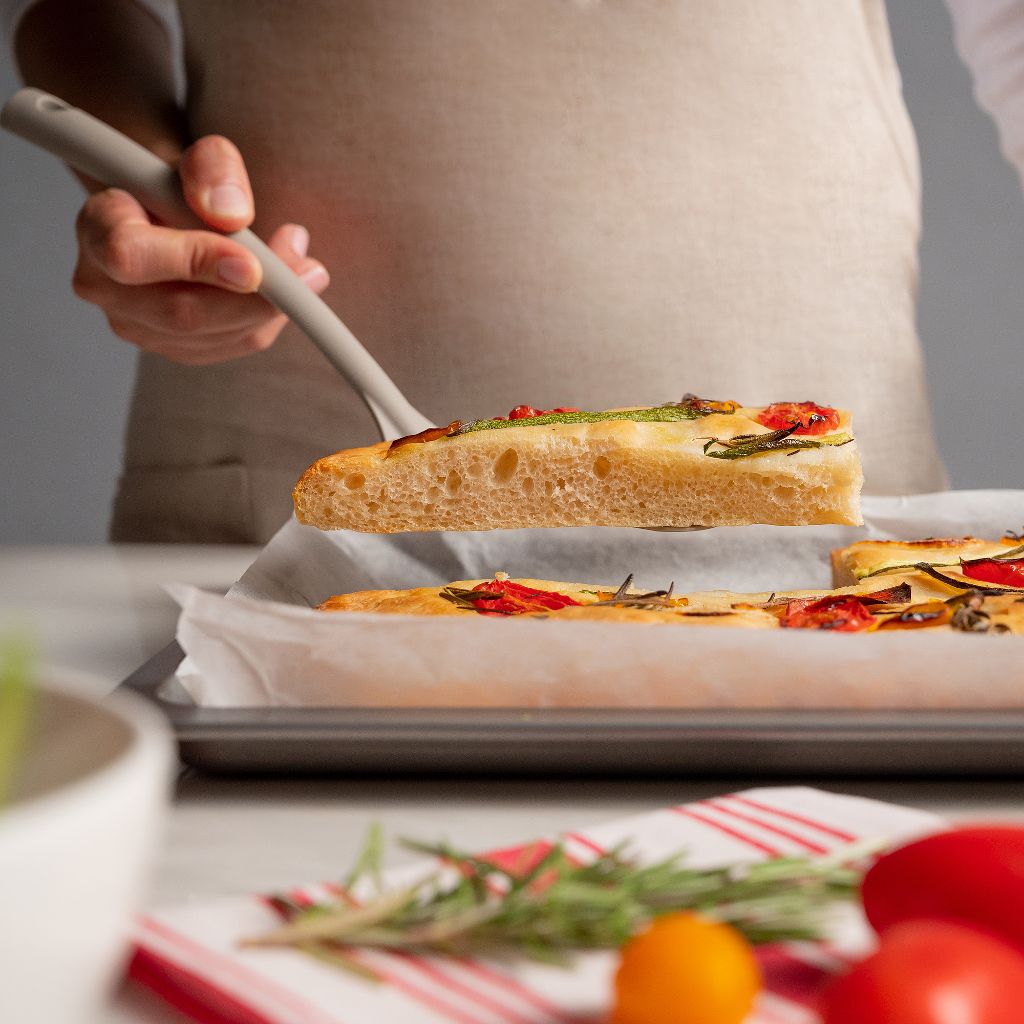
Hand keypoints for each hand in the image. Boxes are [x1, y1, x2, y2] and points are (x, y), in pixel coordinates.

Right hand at [71, 135, 328, 364]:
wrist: (176, 214)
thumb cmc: (186, 184)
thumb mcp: (203, 158)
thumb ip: (213, 169)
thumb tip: (231, 213)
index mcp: (97, 229)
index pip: (132, 256)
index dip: (196, 262)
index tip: (252, 263)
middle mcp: (106, 288)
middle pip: (182, 312)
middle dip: (254, 296)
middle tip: (307, 269)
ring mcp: (139, 326)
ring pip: (216, 335)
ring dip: (271, 307)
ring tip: (303, 267)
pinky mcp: (177, 349)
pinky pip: (234, 344)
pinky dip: (269, 320)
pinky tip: (284, 291)